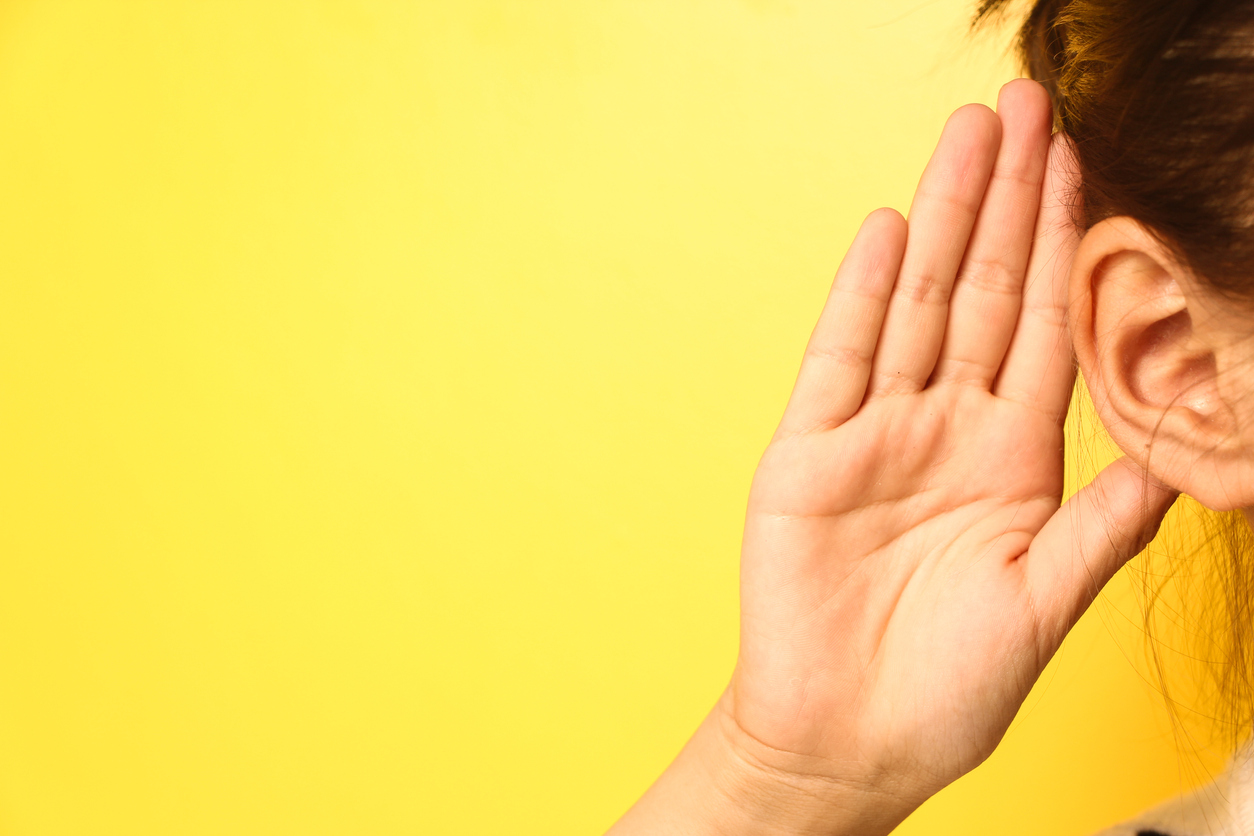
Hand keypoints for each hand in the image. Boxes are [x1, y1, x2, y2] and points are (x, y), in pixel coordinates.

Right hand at [723, 78, 1176, 828]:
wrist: (845, 741)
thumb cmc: (947, 689)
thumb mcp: (1044, 604)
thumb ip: (1102, 526)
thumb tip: (1181, 463)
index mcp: (1011, 459)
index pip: (1046, 328)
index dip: (1066, 245)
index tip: (1083, 164)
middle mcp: (945, 429)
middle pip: (985, 293)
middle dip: (1008, 200)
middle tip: (1023, 107)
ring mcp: (875, 435)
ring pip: (918, 307)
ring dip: (944, 222)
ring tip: (966, 138)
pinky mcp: (809, 453)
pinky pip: (840, 360)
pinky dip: (863, 297)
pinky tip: (888, 234)